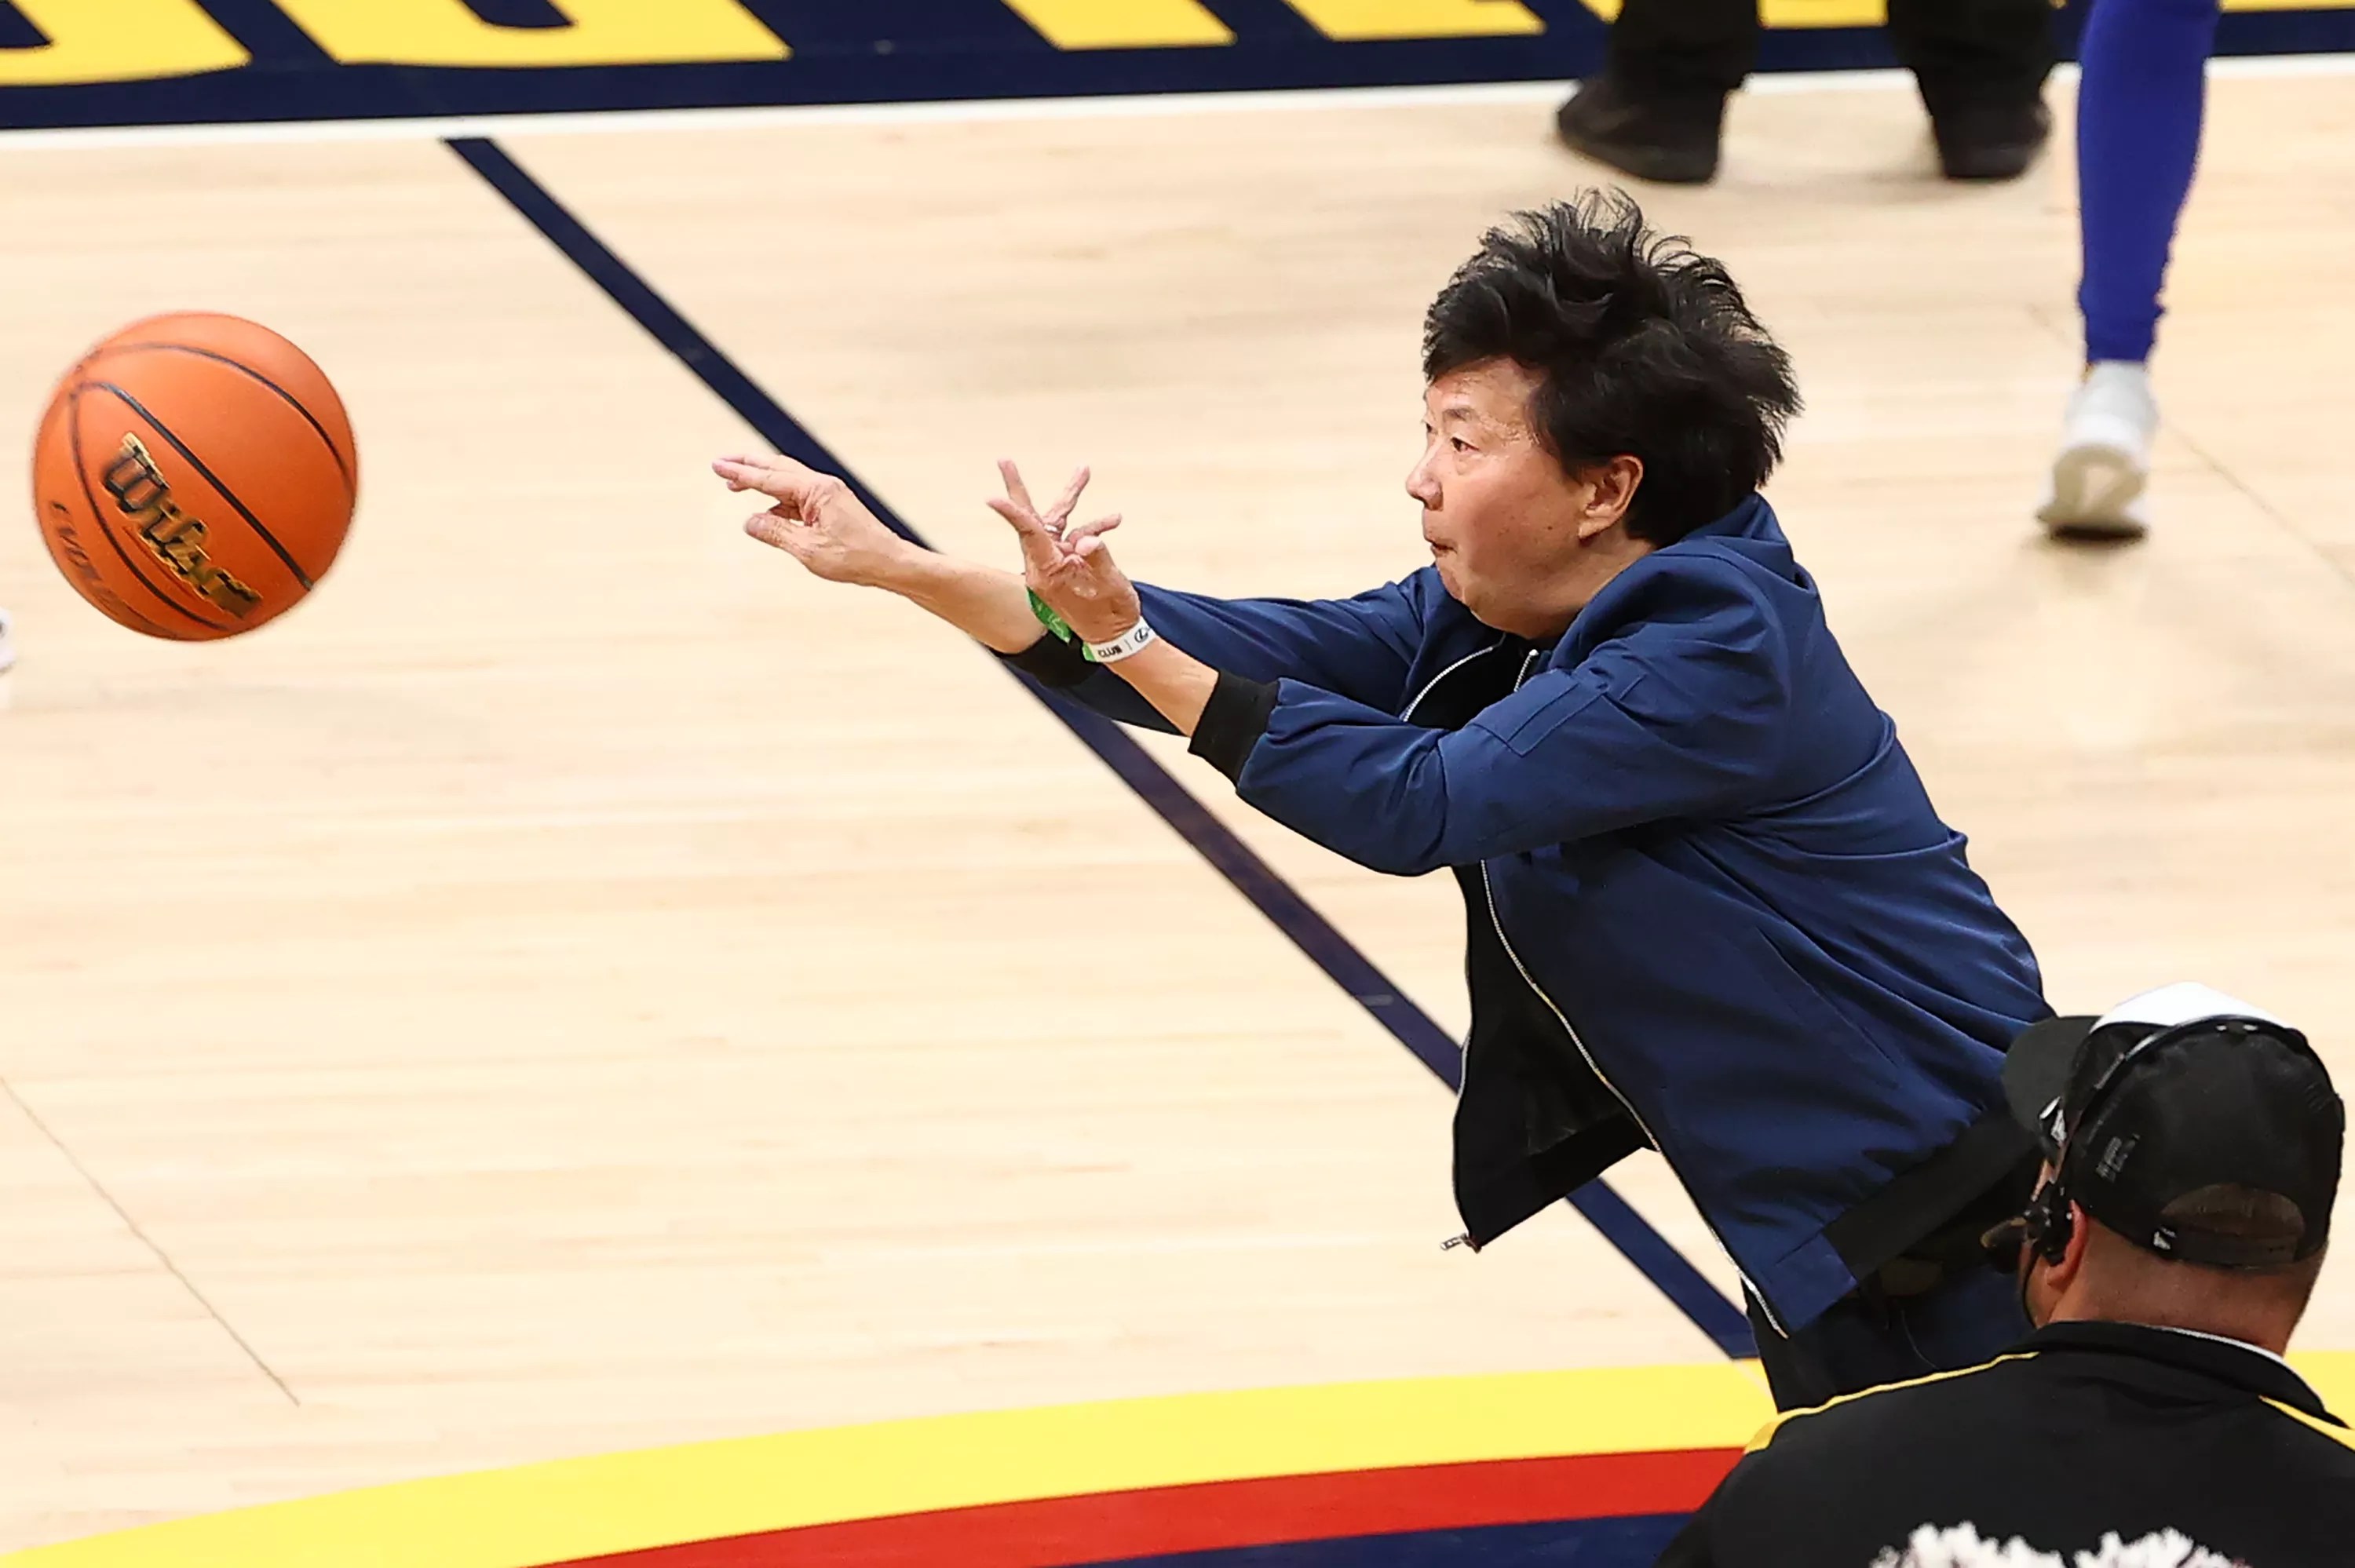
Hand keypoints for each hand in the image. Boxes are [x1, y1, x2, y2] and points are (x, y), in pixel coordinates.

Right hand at [718, 453, 916, 588]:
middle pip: (777, 468)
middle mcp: (823, 486)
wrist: (891, 563)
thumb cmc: (855, 558)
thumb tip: (749, 522)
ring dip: (761, 482)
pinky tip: (767, 513)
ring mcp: (828, 495)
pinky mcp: (832, 506)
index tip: (716, 466)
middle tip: (721, 464)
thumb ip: (776, 533)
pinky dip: (778, 501)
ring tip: (735, 487)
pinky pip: (798, 498)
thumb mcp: (808, 550)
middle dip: (748, 466)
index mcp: (817, 491)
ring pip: (787, 481)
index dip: (740, 474)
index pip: (769, 479)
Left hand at [987, 460, 1138, 643]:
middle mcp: (1044, 565)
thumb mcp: (1110, 586)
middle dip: (1019, 488)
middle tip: (1004, 459)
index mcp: (1048, 572)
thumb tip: (1089, 538)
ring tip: (1084, 471)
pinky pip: (1076, 536)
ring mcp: (1054, 563)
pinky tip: (1115, 520)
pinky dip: (1094, 528)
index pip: (1027, 534)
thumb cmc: (1112, 614)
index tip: (991, 497)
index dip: (1012, 513)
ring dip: (1072, 497)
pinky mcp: (1066, 563)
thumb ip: (1098, 559)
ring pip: (1057, 522)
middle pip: (1029, 519)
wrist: (1115, 636)